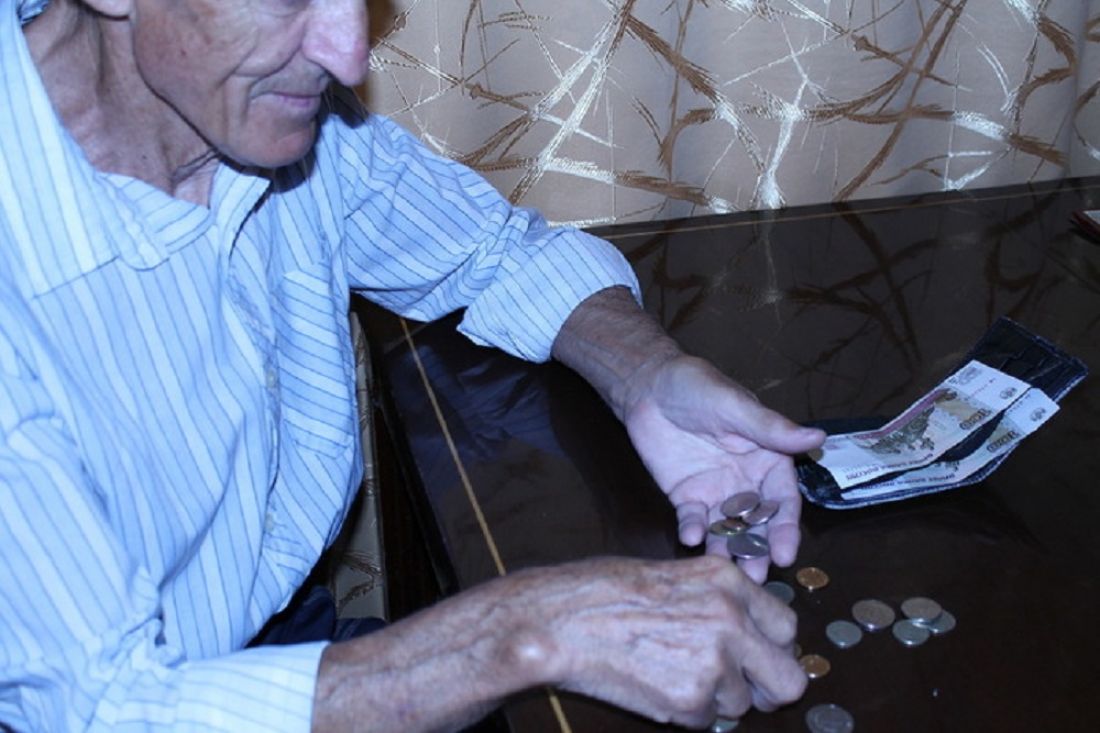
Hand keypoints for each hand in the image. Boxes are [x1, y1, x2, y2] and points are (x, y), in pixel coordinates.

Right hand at [315, 556, 805, 730]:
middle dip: (766, 688)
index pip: (787, 626)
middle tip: (740, 688)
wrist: (558, 622)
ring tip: (670, 674)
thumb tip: (749, 633)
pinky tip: (655, 685)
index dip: (770, 646)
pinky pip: (709, 721)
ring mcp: (715, 661)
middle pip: (789, 678)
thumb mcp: (671, 575)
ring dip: (715, 700)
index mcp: (727, 579)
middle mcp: (732, 617)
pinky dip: (687, 713)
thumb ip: (718, 600)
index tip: (755, 655)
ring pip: (743, 705)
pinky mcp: (693, 700)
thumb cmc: (601, 592)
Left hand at [621, 355, 824, 581]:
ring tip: (728, 573)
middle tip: (758, 578)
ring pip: (728, 529)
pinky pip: (693, 520)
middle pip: (758, 524)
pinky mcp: (686, 497)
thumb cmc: (698, 387)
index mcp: (768, 460)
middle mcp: (747, 482)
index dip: (785, 528)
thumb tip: (818, 437)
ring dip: (729, 551)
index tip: (785, 554)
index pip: (783, 500)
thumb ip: (772, 429)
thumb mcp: (735, 406)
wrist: (649, 386)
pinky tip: (691, 539)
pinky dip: (693, 531)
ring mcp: (716, 492)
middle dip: (759, 550)